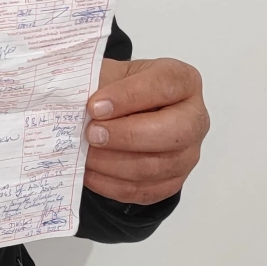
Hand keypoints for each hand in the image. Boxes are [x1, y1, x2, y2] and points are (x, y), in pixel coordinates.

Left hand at [83, 58, 207, 204]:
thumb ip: (96, 83)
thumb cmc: (117, 90)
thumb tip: (72, 102)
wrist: (119, 114)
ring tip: (85, 154)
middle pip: (174, 132)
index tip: (95, 106)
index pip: (165, 86)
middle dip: (127, 136)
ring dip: (114, 164)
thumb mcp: (108, 74)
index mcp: (182, 81)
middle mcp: (194, 118)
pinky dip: (112, 185)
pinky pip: (145, 191)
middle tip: (91, 134)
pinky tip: (90, 173)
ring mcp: (187, 153)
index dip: (129, 97)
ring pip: (157, 167)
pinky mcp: (172, 181)